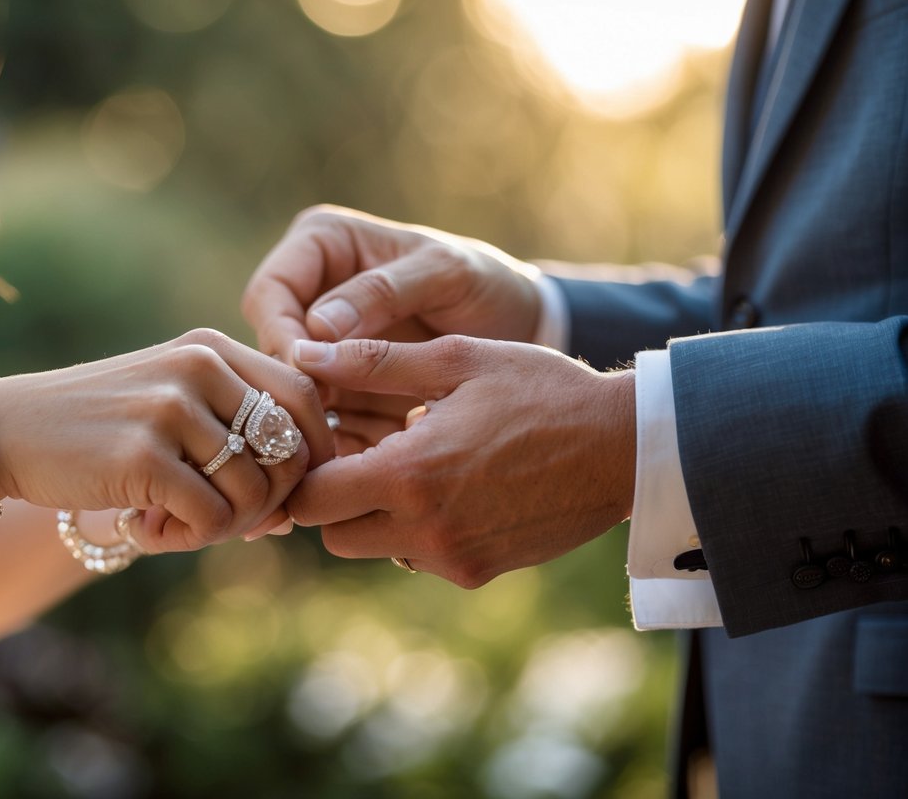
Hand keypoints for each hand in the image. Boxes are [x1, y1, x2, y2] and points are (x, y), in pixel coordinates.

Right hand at [0, 329, 333, 551]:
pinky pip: (211, 518)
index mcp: (212, 348)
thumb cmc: (97, 428)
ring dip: (222, 528)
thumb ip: (231, 441)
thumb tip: (292, 514)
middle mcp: (200, 367)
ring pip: (254, 493)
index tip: (284, 493)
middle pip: (288, 452)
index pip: (304, 398)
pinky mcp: (143, 454)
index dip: (312, 454)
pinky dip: (186, 539)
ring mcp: (171, 407)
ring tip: (171, 523)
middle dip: (269, 503)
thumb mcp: (171, 406)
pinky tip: (145, 530)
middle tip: (220, 520)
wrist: (4, 431)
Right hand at [242, 205, 543, 451]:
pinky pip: (317, 417)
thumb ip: (383, 293)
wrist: (521, 325)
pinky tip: (340, 468)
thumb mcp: (443, 274)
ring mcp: (321, 345)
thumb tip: (316, 328)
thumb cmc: (486, 283)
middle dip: (285, 387)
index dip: (279, 335)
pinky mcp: (338, 387)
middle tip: (307, 425)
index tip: (304, 372)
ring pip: (285, 389)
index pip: (271, 293)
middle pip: (269, 346)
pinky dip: (326, 442)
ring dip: (299, 423)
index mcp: (322, 245)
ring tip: (319, 456)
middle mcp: (310, 292)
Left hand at [285, 336, 635, 587]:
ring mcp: (453, 558)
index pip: (312, 499)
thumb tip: (304, 355)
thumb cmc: (541, 390)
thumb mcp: (457, 359)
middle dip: (335, 498)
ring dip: (376, 514)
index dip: (307, 470)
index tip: (323, 440)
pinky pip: (419, 557)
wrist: (624, 447)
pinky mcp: (479, 573)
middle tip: (364, 453)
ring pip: (374, 548)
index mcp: (410, 473)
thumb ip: (373, 361)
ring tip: (416, 463)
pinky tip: (453, 486)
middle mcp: (424, 529)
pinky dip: (419, 528)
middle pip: (333, 534)